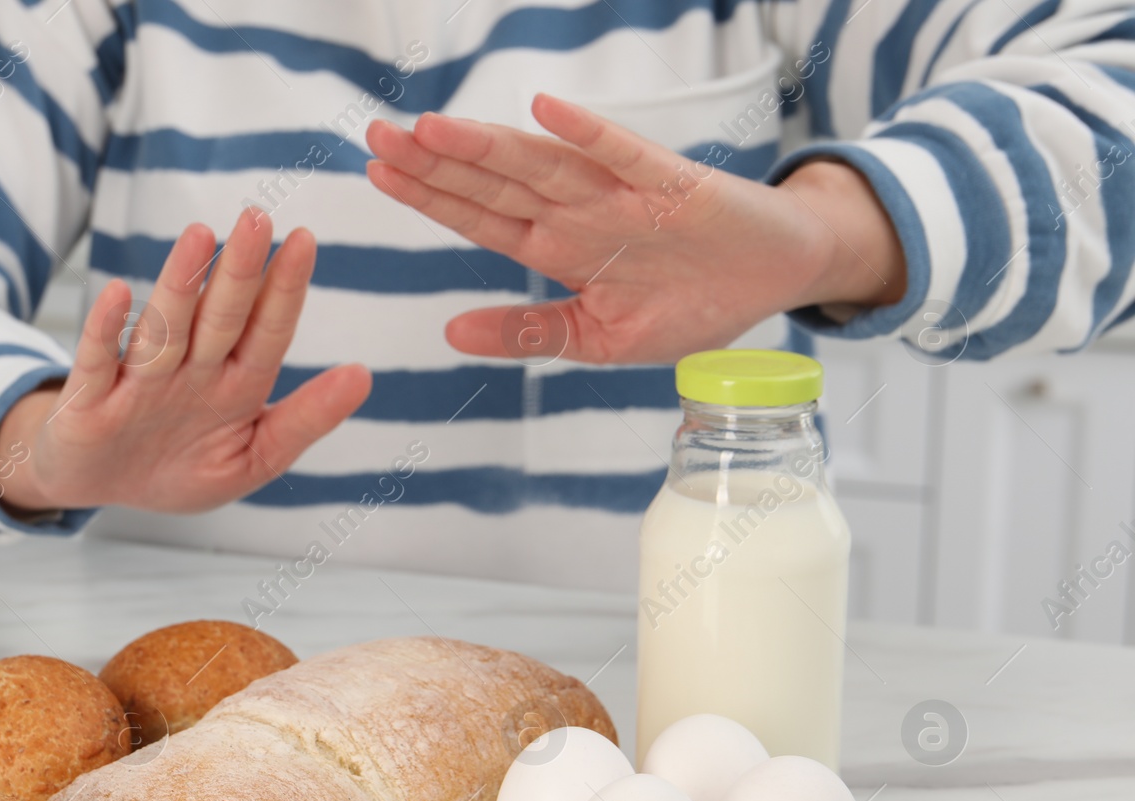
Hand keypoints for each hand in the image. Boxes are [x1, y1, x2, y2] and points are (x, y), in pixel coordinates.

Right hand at [0, 209, 370, 511]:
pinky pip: (97, 361)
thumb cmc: (180, 467)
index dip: (285, 290)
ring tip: (199, 236)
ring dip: (180, 285)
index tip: (305, 240)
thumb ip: (304, 421)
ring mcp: (139, 383)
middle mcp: (189, 373)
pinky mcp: (88, 400)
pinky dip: (105, 330)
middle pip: (219, 318)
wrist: (100, 486)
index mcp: (234, 385)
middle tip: (257, 218)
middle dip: (240, 271)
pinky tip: (119, 294)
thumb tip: (364, 375)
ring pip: (164, 330)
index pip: (265, 332)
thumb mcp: (253, 458)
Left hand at [365, 94, 906, 363]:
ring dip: (488, 145)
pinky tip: (548, 111)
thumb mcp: (597, 338)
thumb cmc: (688, 304)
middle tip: (377, 136)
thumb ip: (527, 332)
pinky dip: (590, 135)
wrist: (774, 279)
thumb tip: (449, 332)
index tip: (377, 173)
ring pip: (543, 163)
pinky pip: (627, 156)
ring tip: (432, 128)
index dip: (429, 195)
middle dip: (436, 161)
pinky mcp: (673, 185)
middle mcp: (578, 212)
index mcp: (557, 247)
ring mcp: (622, 194)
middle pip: (495, 181)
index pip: (479, 216)